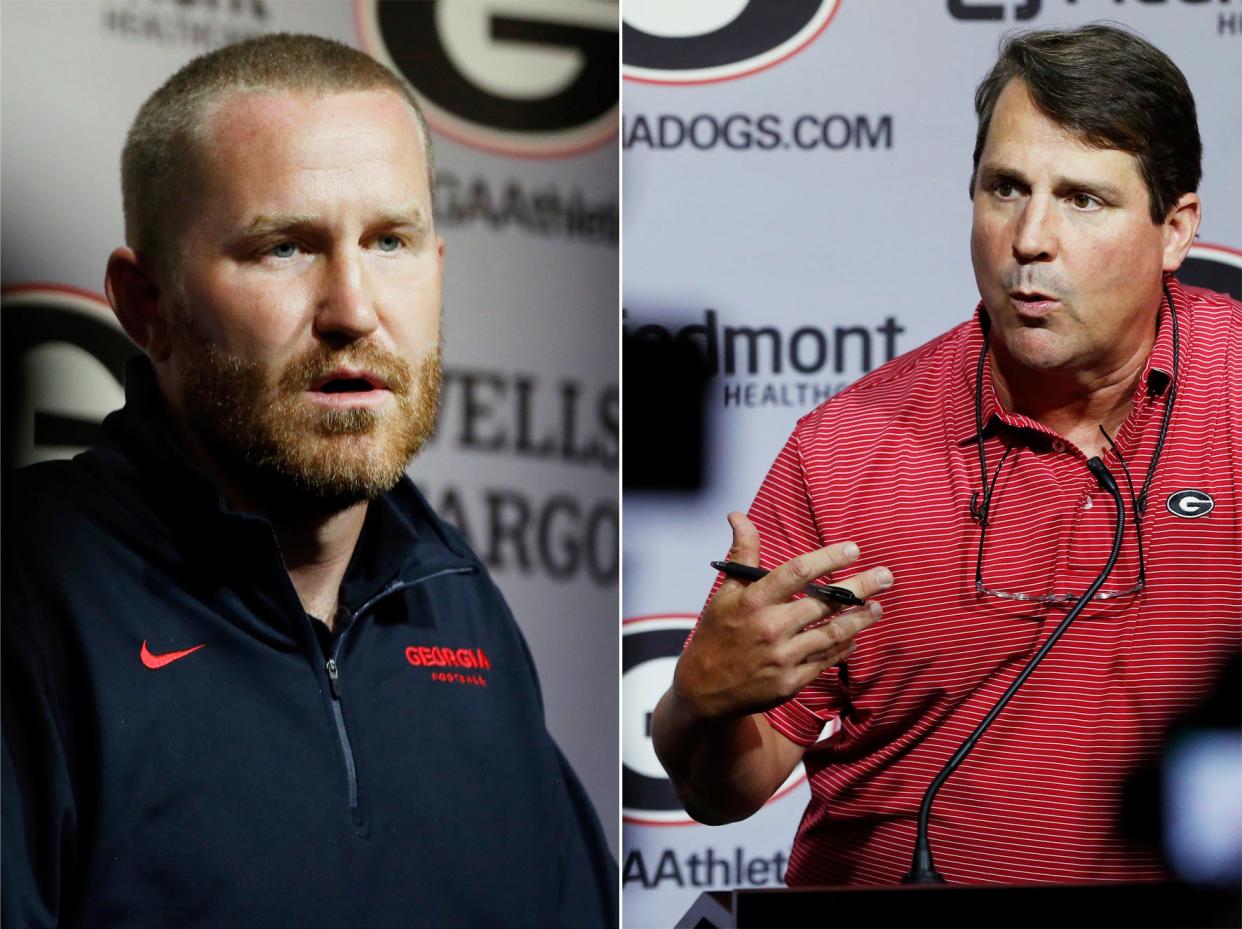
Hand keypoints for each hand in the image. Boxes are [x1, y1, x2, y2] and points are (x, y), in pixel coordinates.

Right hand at [673, 511, 891, 721]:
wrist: (703, 689)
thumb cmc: (716, 635)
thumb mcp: (725, 592)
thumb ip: (742, 554)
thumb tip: (738, 516)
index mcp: (753, 601)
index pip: (799, 571)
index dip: (829, 558)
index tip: (853, 550)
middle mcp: (771, 628)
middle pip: (826, 603)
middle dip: (860, 586)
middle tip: (886, 576)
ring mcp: (783, 657)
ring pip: (833, 633)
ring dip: (860, 619)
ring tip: (877, 606)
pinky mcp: (791, 682)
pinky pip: (826, 660)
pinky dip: (844, 647)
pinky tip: (855, 637)